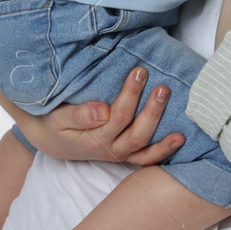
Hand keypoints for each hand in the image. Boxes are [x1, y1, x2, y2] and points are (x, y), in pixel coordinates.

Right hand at [0, 61, 184, 164]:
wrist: (50, 138)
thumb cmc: (54, 123)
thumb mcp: (59, 118)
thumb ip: (79, 116)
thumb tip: (101, 111)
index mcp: (94, 140)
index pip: (118, 117)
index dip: (131, 94)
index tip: (139, 71)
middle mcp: (110, 150)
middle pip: (136, 132)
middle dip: (151, 108)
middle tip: (161, 86)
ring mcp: (120, 154)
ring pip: (145, 144)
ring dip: (159, 123)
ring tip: (168, 98)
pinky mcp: (126, 154)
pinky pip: (147, 158)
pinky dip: (163, 150)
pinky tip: (180, 137)